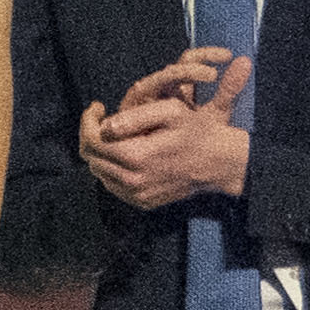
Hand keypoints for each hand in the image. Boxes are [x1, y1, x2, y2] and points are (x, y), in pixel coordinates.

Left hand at [84, 47, 252, 209]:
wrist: (221, 163)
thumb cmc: (198, 133)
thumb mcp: (171, 112)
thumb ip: (135, 117)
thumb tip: (106, 125)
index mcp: (136, 156)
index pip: (91, 141)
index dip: (87, 121)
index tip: (97, 107)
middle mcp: (132, 180)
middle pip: (91, 157)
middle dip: (92, 135)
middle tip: (105, 119)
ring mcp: (137, 194)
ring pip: (99, 172)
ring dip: (103, 152)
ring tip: (122, 137)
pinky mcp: (142, 202)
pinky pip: (113, 185)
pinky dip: (113, 168)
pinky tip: (129, 155)